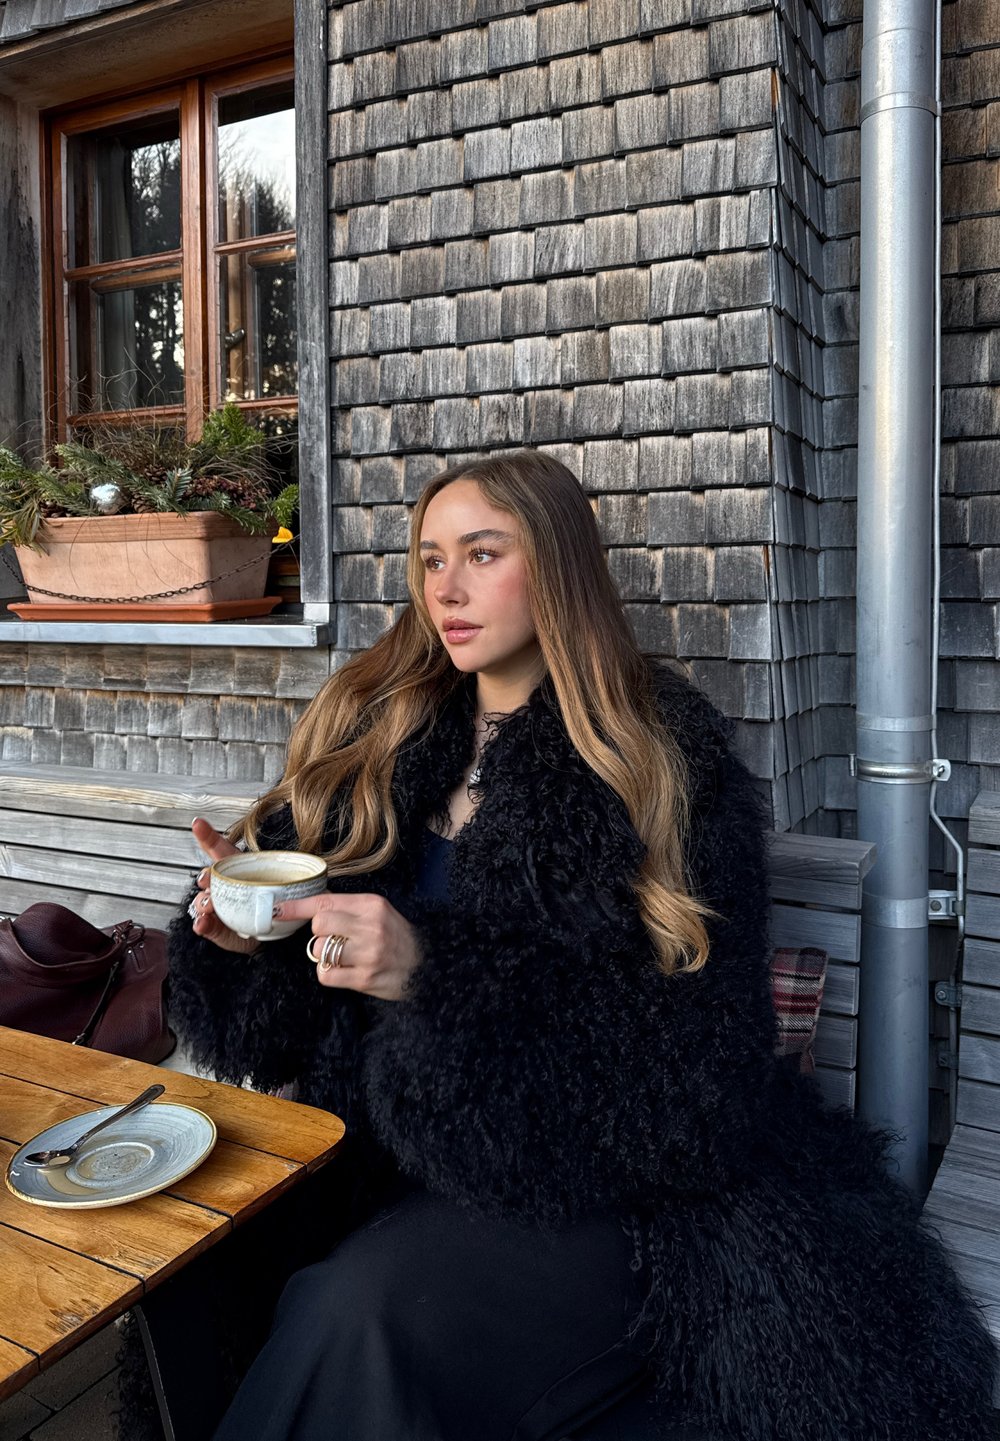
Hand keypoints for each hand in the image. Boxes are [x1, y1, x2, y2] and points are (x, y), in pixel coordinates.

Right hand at [187, 817, 257, 955]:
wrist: (268, 934)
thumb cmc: (267, 903)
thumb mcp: (272, 892)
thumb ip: (266, 889)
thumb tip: (261, 879)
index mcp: (237, 870)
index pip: (220, 849)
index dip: (208, 836)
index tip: (198, 823)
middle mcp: (222, 886)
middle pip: (209, 876)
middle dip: (206, 876)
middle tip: (208, 880)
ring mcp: (216, 907)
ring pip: (202, 901)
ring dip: (203, 903)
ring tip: (209, 907)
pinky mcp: (213, 928)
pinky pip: (204, 925)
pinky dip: (202, 924)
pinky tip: (202, 923)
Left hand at [276, 893, 421, 1001]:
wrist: (428, 967)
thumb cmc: (398, 938)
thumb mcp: (380, 913)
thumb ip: (349, 908)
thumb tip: (314, 904)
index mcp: (373, 906)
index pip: (326, 902)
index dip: (297, 906)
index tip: (279, 908)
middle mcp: (371, 927)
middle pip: (319, 924)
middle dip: (320, 932)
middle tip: (334, 937)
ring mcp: (368, 954)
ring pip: (320, 951)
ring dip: (325, 955)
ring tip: (344, 956)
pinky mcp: (364, 979)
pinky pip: (326, 975)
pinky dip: (330, 973)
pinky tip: (346, 970)